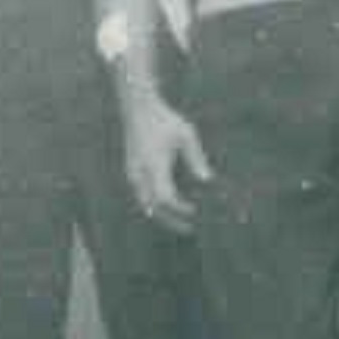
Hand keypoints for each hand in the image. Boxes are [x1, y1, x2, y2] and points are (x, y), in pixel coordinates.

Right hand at [122, 91, 209, 234]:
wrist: (138, 108)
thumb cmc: (165, 119)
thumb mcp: (186, 134)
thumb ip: (196, 158)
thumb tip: (208, 180)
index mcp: (154, 164)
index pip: (166, 197)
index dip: (180, 209)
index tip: (195, 211)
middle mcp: (140, 172)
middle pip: (153, 207)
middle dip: (170, 221)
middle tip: (189, 230)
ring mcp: (132, 173)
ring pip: (145, 203)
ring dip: (162, 215)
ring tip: (180, 222)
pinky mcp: (131, 171)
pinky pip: (141, 195)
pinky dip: (154, 205)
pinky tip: (169, 207)